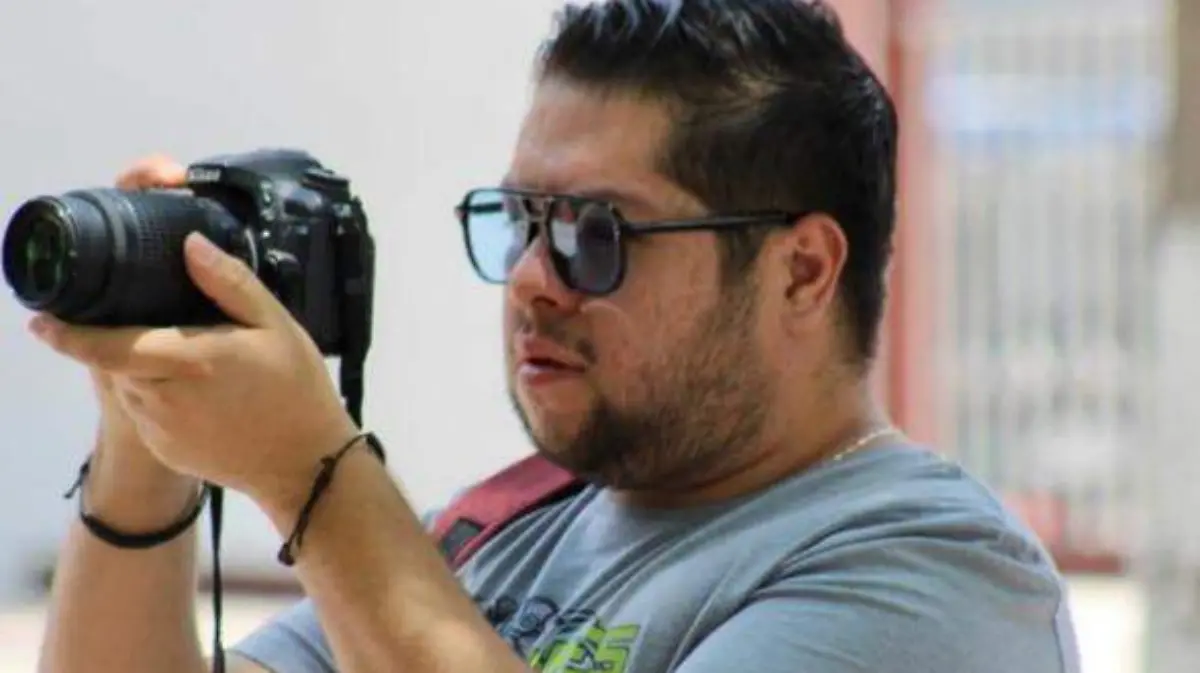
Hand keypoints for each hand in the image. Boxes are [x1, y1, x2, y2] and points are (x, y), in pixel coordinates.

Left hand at [29, 203, 358, 504]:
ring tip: (195, 364)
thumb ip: (229, 282)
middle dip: (129, 343)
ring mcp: (161, 430)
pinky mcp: (166, 451)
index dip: (69, 335)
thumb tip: (188, 244)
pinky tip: (204, 397)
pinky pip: (147, 415)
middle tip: (169, 331)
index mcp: (189, 360)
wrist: (306, 464)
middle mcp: (165, 398)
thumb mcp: (276, 324)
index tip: (42, 321)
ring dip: (145, 371)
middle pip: (119, 362)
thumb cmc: (297, 388)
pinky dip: (161, 399)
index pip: (109, 345)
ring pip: (130, 388)